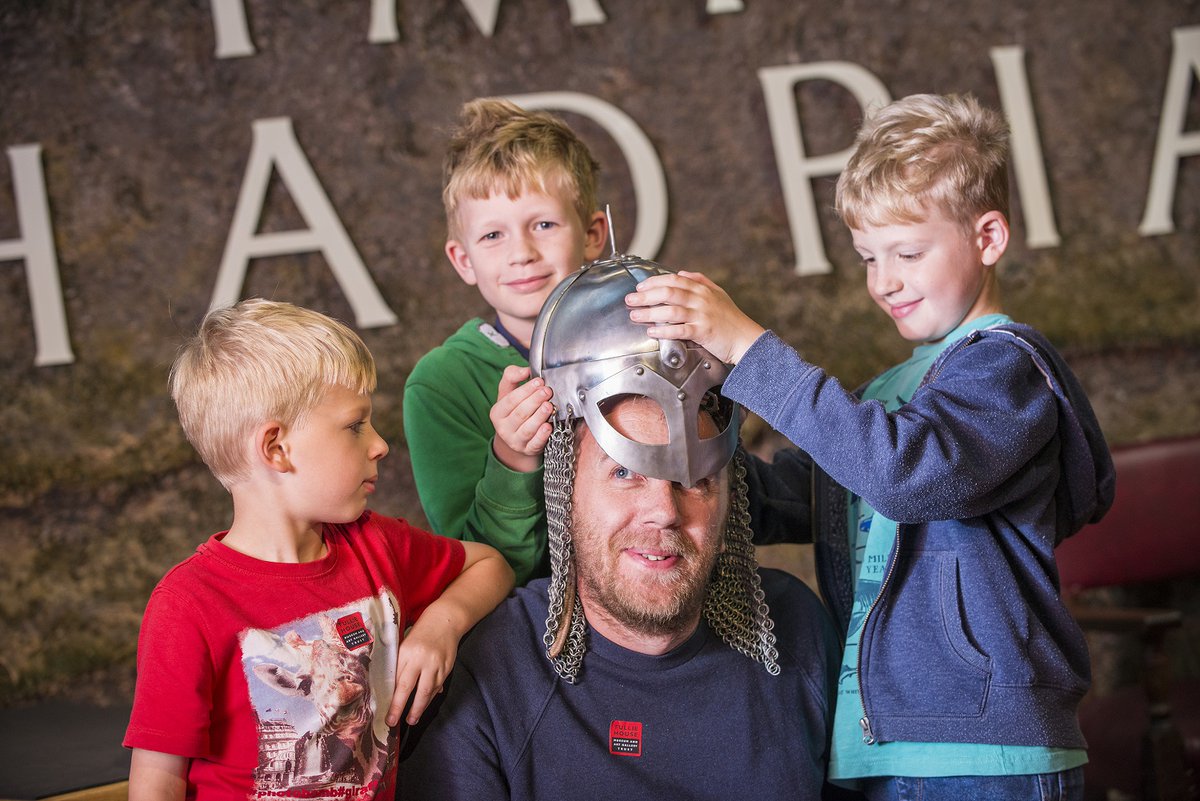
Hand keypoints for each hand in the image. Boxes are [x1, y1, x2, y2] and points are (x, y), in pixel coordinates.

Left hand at [387, 621, 456, 726]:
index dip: (394, 701)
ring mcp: (437, 664)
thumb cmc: (420, 632)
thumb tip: (395, 688)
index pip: (399, 681)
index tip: (388, 715)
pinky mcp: (447, 667)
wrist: (445, 620)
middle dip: (403, 708)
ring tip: (412, 719)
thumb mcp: (405, 645)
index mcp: (407, 652)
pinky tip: (425, 704)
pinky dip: (430, 697)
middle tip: (395, 722)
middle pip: (412, 689)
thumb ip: (401, 665)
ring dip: (419, 707)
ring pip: (427, 691)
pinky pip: (438, 686)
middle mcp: (422, 659)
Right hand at [490, 365, 553, 471]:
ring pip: (527, 429)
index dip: (525, 390)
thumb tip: (525, 370)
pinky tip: (548, 427)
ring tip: (548, 406)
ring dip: (539, 417)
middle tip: (547, 391)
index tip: (539, 381)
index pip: (511, 400)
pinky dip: (542, 436)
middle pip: (520, 414)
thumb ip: (512, 376)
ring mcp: (515, 441)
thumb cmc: (514, 410)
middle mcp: (504, 428)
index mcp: (497, 413)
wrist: (516, 437)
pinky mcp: (528, 450)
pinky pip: (535, 444)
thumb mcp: (508, 392)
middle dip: (534, 401)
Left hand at [626, 270, 764, 364]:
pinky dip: (663, 331)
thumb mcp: (718, 293)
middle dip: (645, 296)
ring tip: (636, 316)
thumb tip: (681, 272)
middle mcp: (701, 300)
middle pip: (668, 293)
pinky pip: (679, 330)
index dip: (654, 282)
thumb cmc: (731, 319)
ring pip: (670, 311)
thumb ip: (700, 280)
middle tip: (630, 300)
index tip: (640, 287)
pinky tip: (652, 332)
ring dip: (649, 313)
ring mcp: (702, 315)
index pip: (673, 280)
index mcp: (702, 289)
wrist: (746, 339)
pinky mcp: (702, 332)